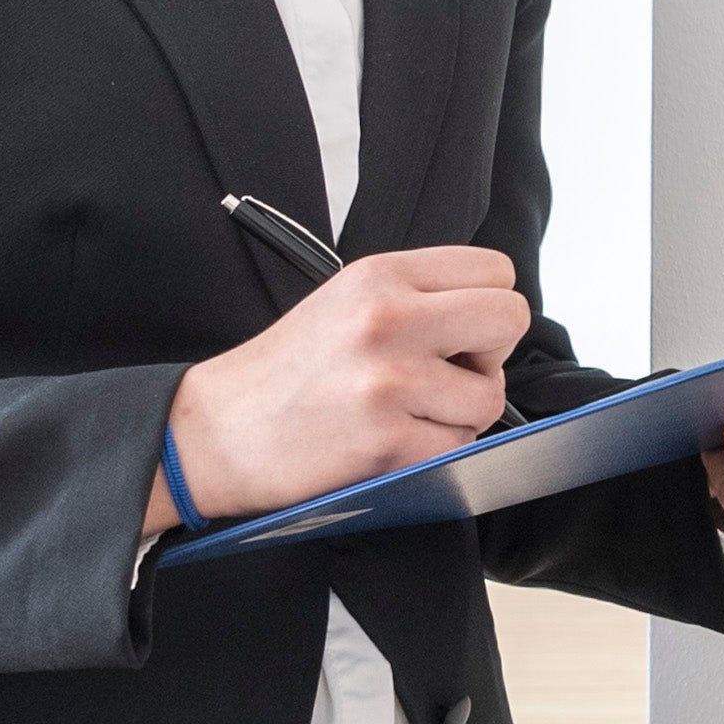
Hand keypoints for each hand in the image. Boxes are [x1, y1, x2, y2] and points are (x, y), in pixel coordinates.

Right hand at [159, 247, 531, 527]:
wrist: (215, 434)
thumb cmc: (285, 373)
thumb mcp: (344, 301)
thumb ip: (417, 295)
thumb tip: (489, 316)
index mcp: (380, 276)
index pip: (495, 271)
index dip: (486, 307)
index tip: (458, 333)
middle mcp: (387, 318)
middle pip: (508, 319)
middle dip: (489, 354)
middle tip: (448, 372)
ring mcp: (388, 381)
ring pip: (489, 395)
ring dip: (461, 413)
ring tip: (408, 412)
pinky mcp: (387, 441)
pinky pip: (459, 446)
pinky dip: (437, 453)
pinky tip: (393, 442)